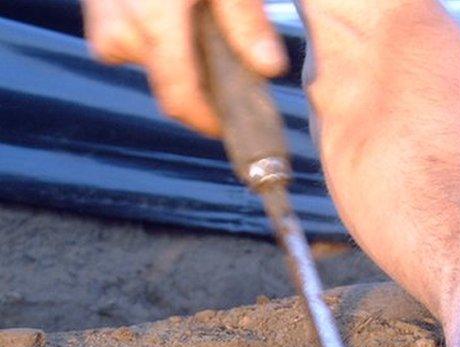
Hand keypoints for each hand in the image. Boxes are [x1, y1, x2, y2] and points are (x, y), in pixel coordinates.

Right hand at [82, 0, 287, 135]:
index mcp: (155, 24)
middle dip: (198, 82)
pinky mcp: (97, 3)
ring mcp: (101, 13)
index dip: (206, 121)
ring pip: (140, 56)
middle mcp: (119, 25)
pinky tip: (179, 10)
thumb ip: (245, 22)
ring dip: (175, 53)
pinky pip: (123, 31)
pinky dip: (153, 30)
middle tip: (234, 69)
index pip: (179, 97)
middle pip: (162, 80)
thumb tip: (269, 68)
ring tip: (205, 27)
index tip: (230, 127)